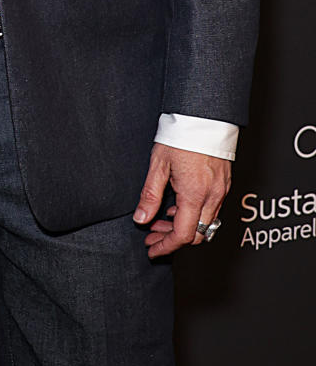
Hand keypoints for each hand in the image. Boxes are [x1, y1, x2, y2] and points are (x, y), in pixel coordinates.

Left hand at [133, 142, 230, 257]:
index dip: (166, 246)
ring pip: (206, 224)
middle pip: (197, 234)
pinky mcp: (224, 184)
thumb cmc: (181, 136)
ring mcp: (221, 191)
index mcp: (195, 195)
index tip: (152, 249)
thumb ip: (150, 195)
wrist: (204, 116)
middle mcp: (212, 196)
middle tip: (152, 235)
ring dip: (185, 227)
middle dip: (173, 239)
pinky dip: (195, 215)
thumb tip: (141, 219)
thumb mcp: (158, 165)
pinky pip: (212, 210)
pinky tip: (179, 206)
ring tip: (161, 220)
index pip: (183, 235)